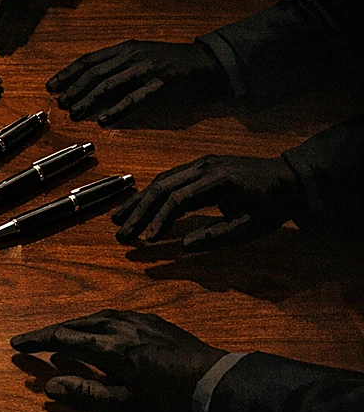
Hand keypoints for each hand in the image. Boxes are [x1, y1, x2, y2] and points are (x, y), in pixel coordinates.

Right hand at [11, 310, 226, 411]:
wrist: (216, 384)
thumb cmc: (167, 401)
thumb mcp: (122, 405)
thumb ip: (84, 394)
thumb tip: (49, 386)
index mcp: (109, 348)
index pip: (63, 338)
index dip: (37, 341)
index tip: (17, 344)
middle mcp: (121, 327)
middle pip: (77, 324)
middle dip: (53, 332)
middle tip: (35, 342)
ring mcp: (140, 321)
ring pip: (98, 317)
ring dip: (76, 325)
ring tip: (65, 336)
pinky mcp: (156, 323)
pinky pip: (117, 316)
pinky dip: (99, 323)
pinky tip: (102, 331)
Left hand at [47, 41, 229, 124]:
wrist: (204, 63)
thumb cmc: (168, 63)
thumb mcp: (138, 57)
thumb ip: (114, 66)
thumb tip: (86, 83)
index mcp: (125, 48)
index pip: (89, 60)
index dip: (68, 73)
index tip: (52, 86)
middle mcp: (133, 55)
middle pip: (95, 73)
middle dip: (74, 89)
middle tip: (60, 103)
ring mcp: (147, 69)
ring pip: (110, 85)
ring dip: (89, 100)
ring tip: (75, 113)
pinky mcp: (160, 84)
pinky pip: (134, 99)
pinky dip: (116, 111)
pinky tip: (103, 121)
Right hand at [113, 155, 300, 249]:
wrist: (290, 179)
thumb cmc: (273, 205)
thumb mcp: (249, 227)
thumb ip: (216, 236)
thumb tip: (183, 246)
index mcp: (218, 180)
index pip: (178, 200)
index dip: (159, 221)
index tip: (146, 240)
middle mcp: (205, 167)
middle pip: (162, 188)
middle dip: (139, 211)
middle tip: (121, 231)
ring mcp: (202, 165)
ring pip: (162, 181)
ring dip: (140, 201)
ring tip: (120, 218)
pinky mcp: (200, 168)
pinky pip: (170, 179)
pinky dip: (152, 194)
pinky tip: (140, 206)